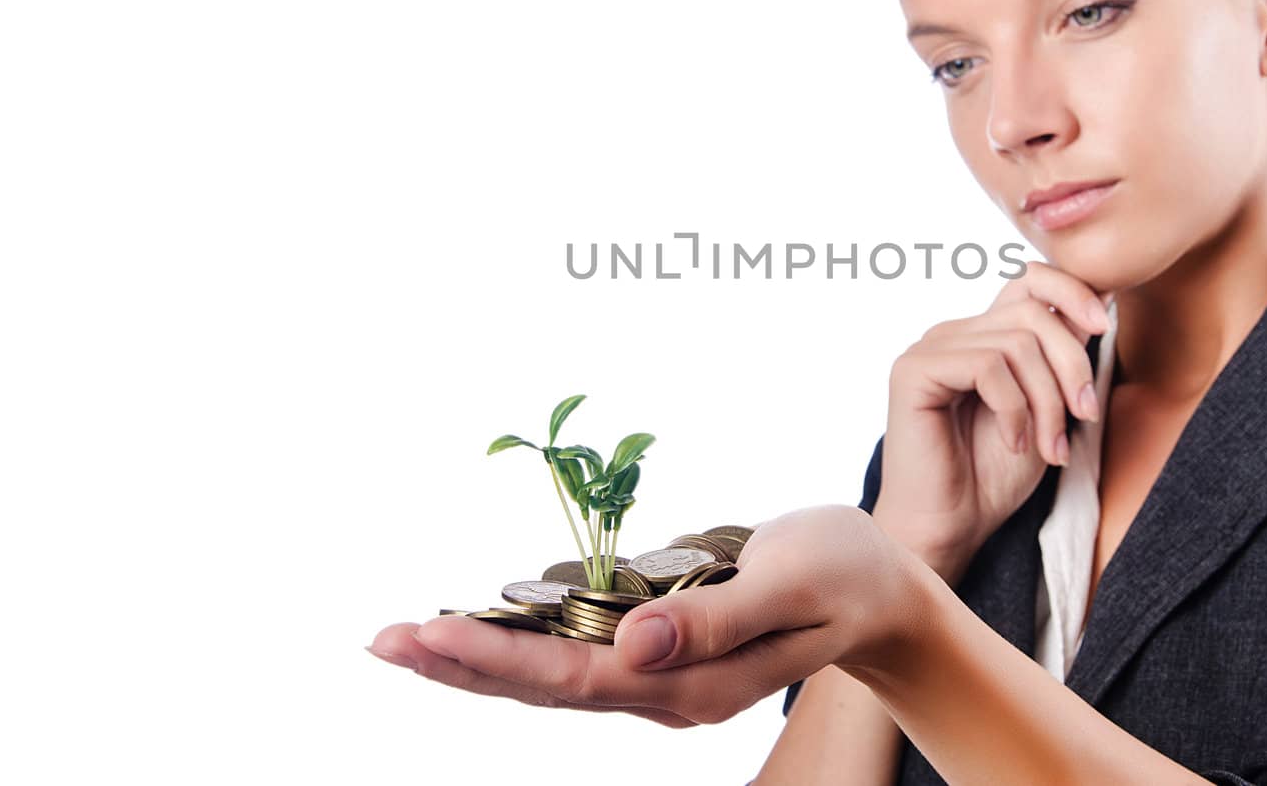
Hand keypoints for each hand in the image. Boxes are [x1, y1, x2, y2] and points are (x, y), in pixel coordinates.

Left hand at [366, 505, 928, 726]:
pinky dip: (523, 641)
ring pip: (553, 677)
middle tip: (382, 640)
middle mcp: (667, 692)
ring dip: (479, 658)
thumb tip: (631, 647)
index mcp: (694, 683)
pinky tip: (484, 628)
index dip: (496, 658)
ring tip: (408, 639)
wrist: (883, 590)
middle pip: (545, 688)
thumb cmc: (845, 574)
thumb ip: (714, 621)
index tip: (427, 633)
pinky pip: (578, 654)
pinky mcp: (662, 653)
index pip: (575, 678)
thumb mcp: (792, 585)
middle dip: (462, 664)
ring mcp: (662, 677)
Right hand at [874, 262, 1112, 577]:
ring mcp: (930, 349)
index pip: (1027, 280)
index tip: (1103, 326)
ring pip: (1017, 342)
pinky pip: (988, 366)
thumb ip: (1062, 353)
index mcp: (980, 336)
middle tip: (1085, 416)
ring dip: (1048, 400)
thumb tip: (1104, 296)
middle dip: (1073, 365)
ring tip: (1050, 446)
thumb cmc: (993, 477)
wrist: (951, 528)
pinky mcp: (913, 371)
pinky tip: (1014, 442)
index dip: (1071, 290)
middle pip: (1033, 312)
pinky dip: (1015, 409)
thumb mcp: (1047, 406)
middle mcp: (952, 334)